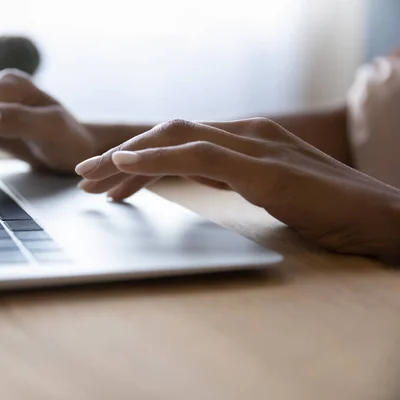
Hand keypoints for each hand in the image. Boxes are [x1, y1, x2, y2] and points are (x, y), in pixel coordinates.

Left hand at [75, 118, 399, 259]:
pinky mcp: (263, 168)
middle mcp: (245, 133)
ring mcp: (255, 146)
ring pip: (175, 140)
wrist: (381, 218)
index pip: (179, 141)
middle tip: (87, 177)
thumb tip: (196, 176)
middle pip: (168, 136)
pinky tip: (126, 165)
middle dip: (123, 157)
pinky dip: (158, 158)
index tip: (109, 178)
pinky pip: (199, 155)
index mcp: (245, 138)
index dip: (139, 158)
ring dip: (128, 159)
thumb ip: (233, 174)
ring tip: (93, 178)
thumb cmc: (328, 208)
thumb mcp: (267, 187)